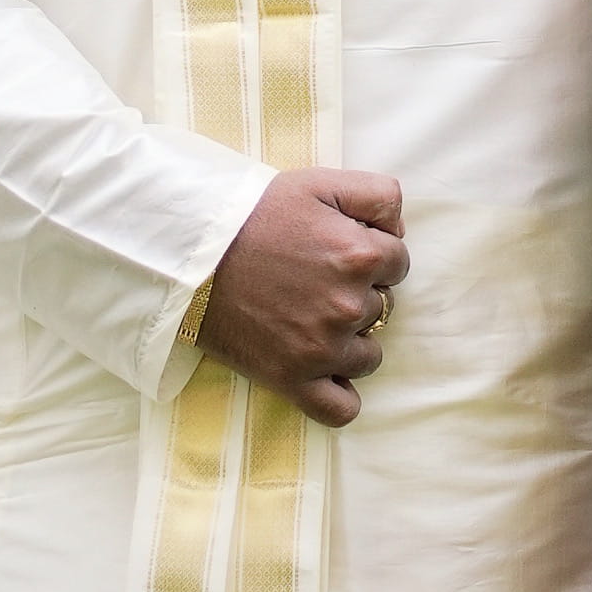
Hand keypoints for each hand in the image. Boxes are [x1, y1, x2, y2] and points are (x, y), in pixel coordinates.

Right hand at [200, 168, 407, 428]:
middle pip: (382, 307)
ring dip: (350, 341)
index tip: (339, 251)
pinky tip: (325, 373)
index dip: (372, 254)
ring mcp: (322, 349)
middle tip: (314, 280)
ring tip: (311, 318)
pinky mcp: (293, 380)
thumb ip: (380, 195)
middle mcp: (347, 306)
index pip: (398, 263)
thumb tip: (399, 232)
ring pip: (368, 355)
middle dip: (358, 293)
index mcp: (359, 255)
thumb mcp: (322, 182)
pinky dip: (340, 395)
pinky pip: (341, 409)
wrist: (191, 254)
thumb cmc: (255, 214)